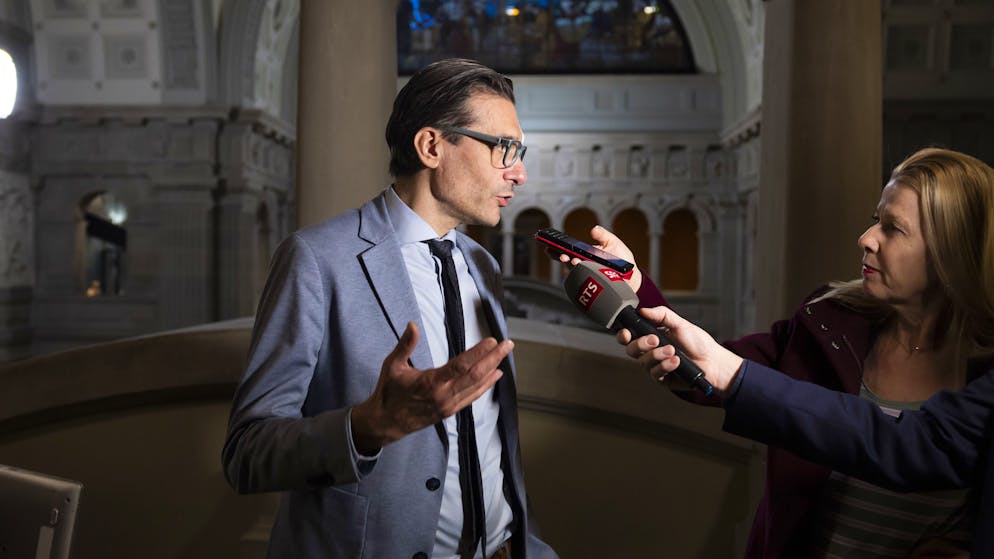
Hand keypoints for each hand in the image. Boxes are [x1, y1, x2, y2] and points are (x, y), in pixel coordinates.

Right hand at [351, 322, 511, 453]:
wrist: (386, 422)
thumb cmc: (389, 392)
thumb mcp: (393, 365)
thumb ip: (405, 345)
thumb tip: (412, 325)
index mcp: (431, 382)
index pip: (461, 365)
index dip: (479, 353)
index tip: (492, 341)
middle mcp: (444, 395)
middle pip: (475, 375)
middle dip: (493, 358)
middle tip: (508, 345)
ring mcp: (449, 405)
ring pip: (477, 386)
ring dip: (492, 370)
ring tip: (505, 356)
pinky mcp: (450, 411)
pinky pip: (472, 397)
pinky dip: (485, 386)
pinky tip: (494, 376)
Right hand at [554, 225, 642, 292]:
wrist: (632, 275)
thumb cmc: (622, 259)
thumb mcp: (613, 242)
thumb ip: (603, 235)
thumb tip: (594, 229)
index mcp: (585, 255)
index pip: (568, 251)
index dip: (557, 248)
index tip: (549, 244)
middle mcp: (584, 265)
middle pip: (567, 262)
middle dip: (562, 257)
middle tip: (563, 254)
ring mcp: (588, 275)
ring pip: (574, 271)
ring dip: (572, 265)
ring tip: (573, 260)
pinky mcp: (593, 283)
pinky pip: (584, 280)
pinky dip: (581, 275)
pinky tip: (582, 269)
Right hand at [615, 305, 742, 393]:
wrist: (713, 361)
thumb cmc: (697, 342)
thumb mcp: (680, 323)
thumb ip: (661, 314)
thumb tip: (643, 310)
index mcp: (651, 336)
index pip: (630, 336)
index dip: (623, 335)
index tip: (626, 332)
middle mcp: (650, 352)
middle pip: (631, 350)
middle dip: (640, 344)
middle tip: (655, 340)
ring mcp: (655, 365)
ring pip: (643, 362)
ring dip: (657, 355)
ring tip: (673, 351)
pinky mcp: (662, 378)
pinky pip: (655, 373)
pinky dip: (665, 366)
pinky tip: (676, 362)